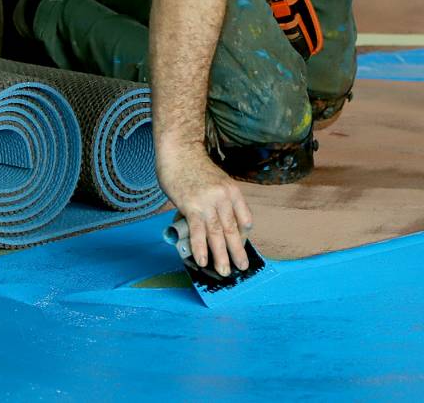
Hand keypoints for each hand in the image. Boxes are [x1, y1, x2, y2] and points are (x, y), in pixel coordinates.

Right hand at [156, 147, 252, 276]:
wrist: (179, 151)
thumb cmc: (194, 167)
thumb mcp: (215, 181)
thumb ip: (217, 200)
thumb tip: (212, 221)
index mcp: (233, 191)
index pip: (244, 218)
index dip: (244, 235)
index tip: (242, 247)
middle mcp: (224, 198)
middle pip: (233, 230)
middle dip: (237, 251)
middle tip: (242, 267)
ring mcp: (208, 202)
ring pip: (217, 234)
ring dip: (222, 256)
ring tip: (225, 271)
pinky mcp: (192, 206)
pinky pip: (198, 232)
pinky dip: (201, 248)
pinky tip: (203, 261)